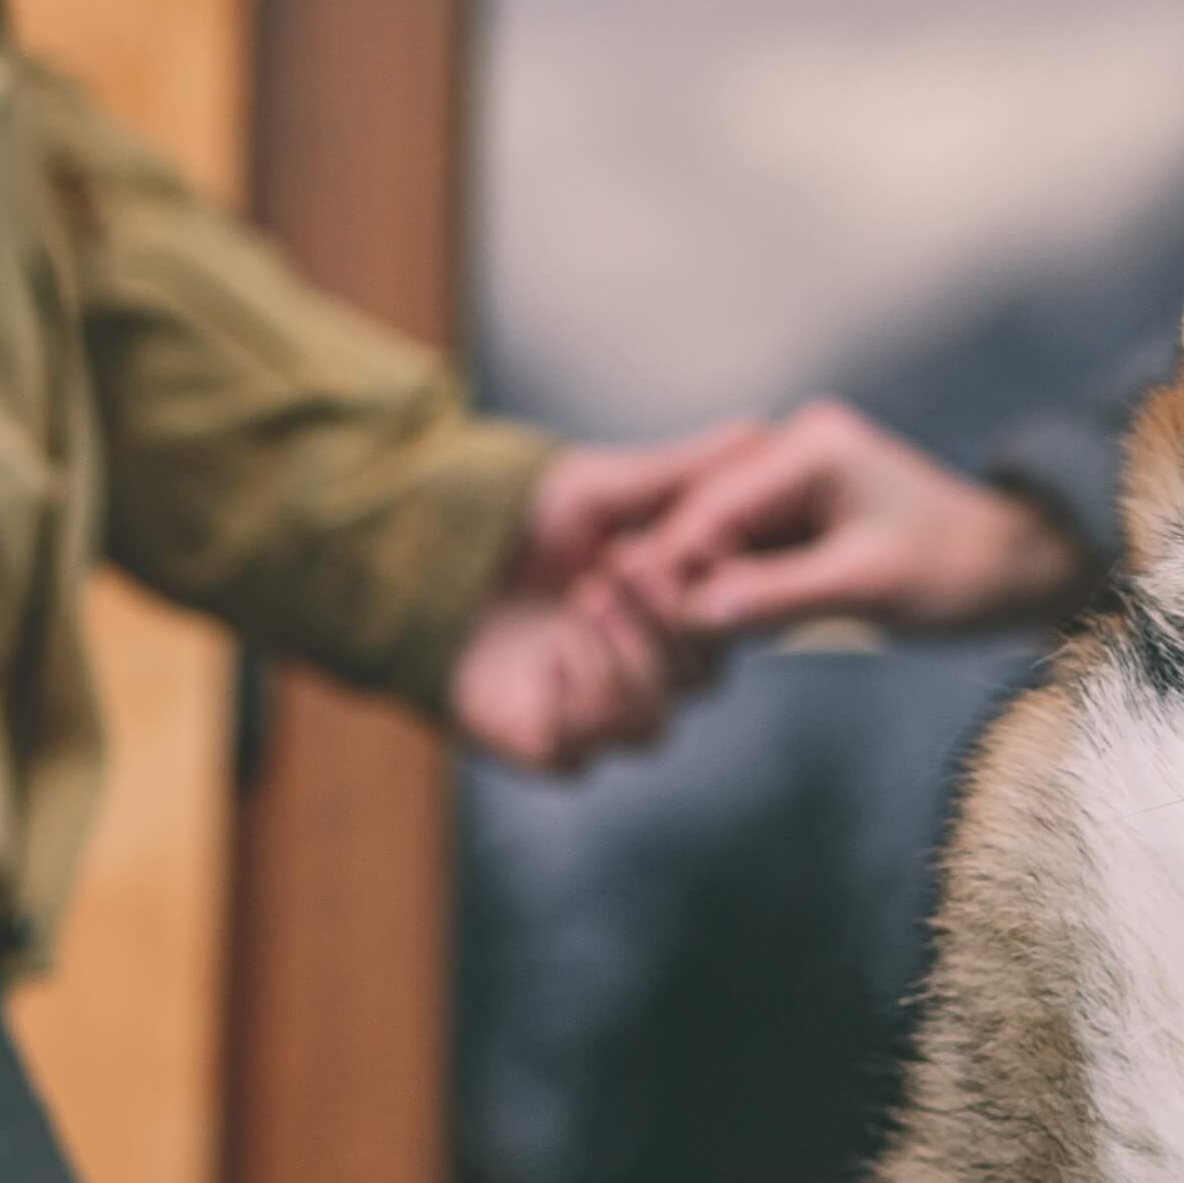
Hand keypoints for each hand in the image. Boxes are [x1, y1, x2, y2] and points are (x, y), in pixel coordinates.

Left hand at [451, 424, 760, 769]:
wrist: (425, 556)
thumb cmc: (517, 520)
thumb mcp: (599, 488)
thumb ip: (679, 474)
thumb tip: (758, 432)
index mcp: (670, 617)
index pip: (727, 626)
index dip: (714, 592)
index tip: (685, 541)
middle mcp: (643, 674)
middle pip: (698, 681)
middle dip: (663, 622)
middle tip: (622, 562)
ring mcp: (596, 716)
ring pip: (649, 724)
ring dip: (623, 661)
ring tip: (583, 599)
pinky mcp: (546, 746)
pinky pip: (584, 750)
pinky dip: (575, 699)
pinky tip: (550, 652)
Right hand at [605, 399, 1093, 637]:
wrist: (1017, 570)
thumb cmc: (960, 572)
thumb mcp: (871, 586)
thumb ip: (780, 595)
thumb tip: (694, 612)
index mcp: (808, 448)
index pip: (708, 510)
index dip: (671, 570)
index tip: (642, 626)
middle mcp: (791, 453)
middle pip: (697, 521)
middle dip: (670, 580)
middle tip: (632, 641)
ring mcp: (791, 484)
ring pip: (711, 542)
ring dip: (690, 591)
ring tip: (661, 646)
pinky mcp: (797, 520)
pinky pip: (737, 557)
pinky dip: (720, 595)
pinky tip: (700, 636)